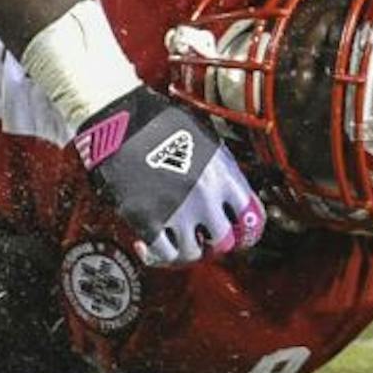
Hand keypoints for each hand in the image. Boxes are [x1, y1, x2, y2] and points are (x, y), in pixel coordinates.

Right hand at [70, 85, 265, 266]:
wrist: (118, 117)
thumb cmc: (156, 119)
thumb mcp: (202, 135)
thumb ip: (218, 166)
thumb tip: (226, 189)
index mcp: (222, 174)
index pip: (253, 219)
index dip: (246, 230)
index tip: (236, 233)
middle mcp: (204, 196)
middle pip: (224, 242)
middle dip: (213, 242)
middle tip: (201, 237)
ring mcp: (177, 210)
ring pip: (193, 253)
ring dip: (185, 250)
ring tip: (174, 240)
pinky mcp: (148, 219)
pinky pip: (162, 254)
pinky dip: (156, 256)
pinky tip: (148, 245)